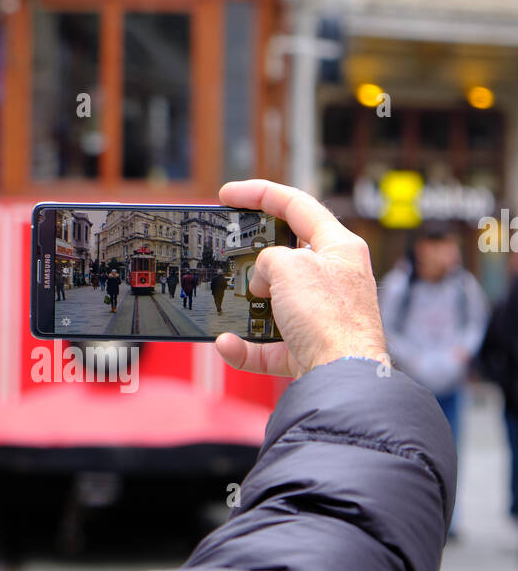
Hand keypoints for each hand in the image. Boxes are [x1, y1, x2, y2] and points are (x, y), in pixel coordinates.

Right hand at [215, 179, 389, 378]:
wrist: (342, 376)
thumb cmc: (328, 317)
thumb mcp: (289, 267)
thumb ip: (269, 259)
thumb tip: (263, 279)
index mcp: (340, 247)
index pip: (297, 205)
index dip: (260, 193)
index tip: (227, 195)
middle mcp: (334, 279)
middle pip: (286, 255)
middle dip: (254, 256)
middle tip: (228, 253)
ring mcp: (322, 315)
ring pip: (275, 301)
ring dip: (248, 304)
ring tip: (231, 302)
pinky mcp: (309, 348)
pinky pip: (268, 344)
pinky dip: (245, 346)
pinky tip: (227, 344)